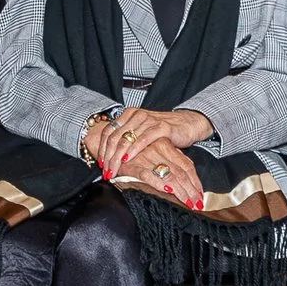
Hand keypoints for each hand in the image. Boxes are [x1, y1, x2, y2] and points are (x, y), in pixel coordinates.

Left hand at [93, 107, 211, 177]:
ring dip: (117, 157)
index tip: (100, 163)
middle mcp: (137, 115)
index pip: (108, 131)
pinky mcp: (161, 127)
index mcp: (129, 114)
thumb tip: (109, 156)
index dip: (102, 149)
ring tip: (114, 170)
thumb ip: (127, 139)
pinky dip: (133, 150)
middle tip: (105, 171)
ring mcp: (149, 120)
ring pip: (126, 139)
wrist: (186, 124)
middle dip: (108, 157)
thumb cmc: (162, 131)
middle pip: (115, 137)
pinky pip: (143, 139)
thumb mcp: (141, 132)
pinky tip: (126, 159)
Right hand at [120, 137, 203, 210]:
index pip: (187, 165)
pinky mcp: (132, 165)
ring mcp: (146, 157)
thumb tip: (188, 177)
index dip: (196, 181)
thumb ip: (171, 160)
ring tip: (188, 203)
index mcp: (167, 145)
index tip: (201, 194)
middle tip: (198, 203)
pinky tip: (168, 191)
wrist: (111, 142)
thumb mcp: (157, 151)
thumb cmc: (135, 150)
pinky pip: (147, 175)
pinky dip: (158, 183)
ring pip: (169, 175)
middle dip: (191, 190)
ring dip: (180, 191)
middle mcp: (159, 150)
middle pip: (181, 173)